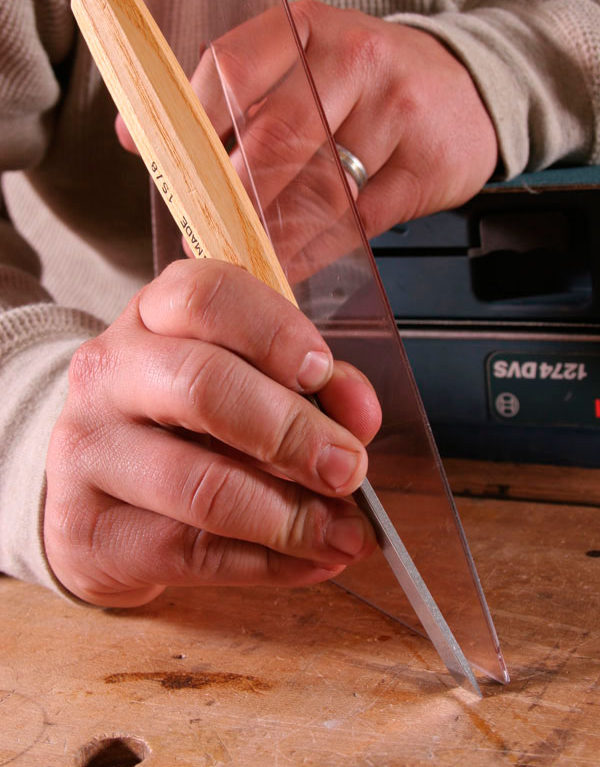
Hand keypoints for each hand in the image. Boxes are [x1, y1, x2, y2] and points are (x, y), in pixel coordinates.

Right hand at [44, 259, 380, 606]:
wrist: (97, 487)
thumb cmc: (185, 421)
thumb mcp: (242, 379)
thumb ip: (306, 386)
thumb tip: (359, 418)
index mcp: (152, 317)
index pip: (206, 296)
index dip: (275, 333)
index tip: (324, 373)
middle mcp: (109, 372)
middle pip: (203, 386)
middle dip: (293, 433)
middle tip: (349, 470)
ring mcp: (90, 451)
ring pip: (198, 485)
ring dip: (289, 516)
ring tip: (345, 534)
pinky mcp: (90, 530)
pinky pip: (190, 553)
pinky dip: (267, 563)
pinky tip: (312, 562)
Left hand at [116, 1, 496, 281]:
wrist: (467, 91)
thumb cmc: (366, 83)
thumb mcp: (304, 63)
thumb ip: (232, 98)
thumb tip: (139, 136)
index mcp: (309, 29)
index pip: (234, 68)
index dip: (191, 119)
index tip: (159, 158)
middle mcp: (355, 61)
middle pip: (275, 138)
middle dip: (232, 196)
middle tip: (203, 234)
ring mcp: (396, 113)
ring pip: (317, 189)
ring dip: (271, 233)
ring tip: (240, 258)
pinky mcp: (425, 167)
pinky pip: (357, 222)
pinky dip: (315, 251)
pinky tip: (290, 264)